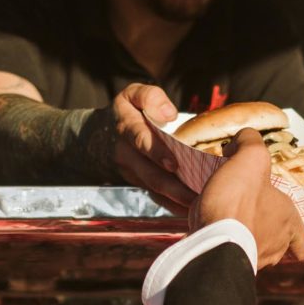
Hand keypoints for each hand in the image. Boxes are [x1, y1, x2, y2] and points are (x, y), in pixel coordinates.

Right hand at [104, 83, 196, 212]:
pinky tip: (191, 210)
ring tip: (199, 205)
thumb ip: (150, 97)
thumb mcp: (134, 94)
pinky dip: (173, 205)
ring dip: (175, 199)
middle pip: (149, 174)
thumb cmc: (130, 110)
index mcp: (126, 126)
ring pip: (154, 189)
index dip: (156, 152)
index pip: (140, 140)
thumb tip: (168, 113)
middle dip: (172, 187)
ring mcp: (132, 171)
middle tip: (195, 195)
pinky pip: (155, 196)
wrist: (104, 133)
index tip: (173, 163)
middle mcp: (126, 153)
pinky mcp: (139, 182)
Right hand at [198, 130, 303, 267]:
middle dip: (265, 231)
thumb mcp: (251, 159)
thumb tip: (246, 136)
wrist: (213, 244)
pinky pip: (229, 255)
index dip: (297, 233)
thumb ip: (252, 142)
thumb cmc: (238, 204)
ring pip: (253, 251)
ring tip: (227, 221)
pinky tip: (211, 229)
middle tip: (249, 215)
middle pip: (277, 245)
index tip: (286, 225)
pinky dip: (222, 242)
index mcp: (288, 223)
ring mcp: (252, 261)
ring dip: (243, 237)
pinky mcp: (227, 267)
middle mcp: (275, 248)